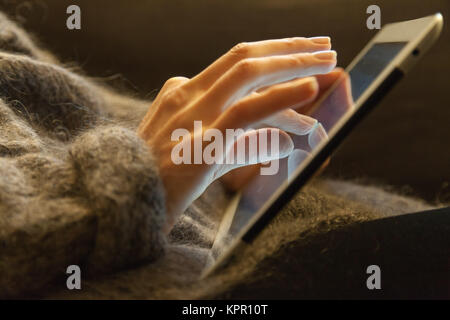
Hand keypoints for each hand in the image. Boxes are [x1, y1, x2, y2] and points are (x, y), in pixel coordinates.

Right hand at [137, 37, 336, 232]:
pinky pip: (245, 112)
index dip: (272, 52)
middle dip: (289, 47)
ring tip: (328, 66)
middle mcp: (186, 95)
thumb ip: (243, 144)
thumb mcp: (199, 152)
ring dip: (292, 64)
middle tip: (325, 46)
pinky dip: (280, 96)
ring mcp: (191, 116)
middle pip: (244, 57)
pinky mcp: (200, 143)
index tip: (300, 51)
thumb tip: (284, 142)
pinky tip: (309, 88)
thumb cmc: (159, 182)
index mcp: (181, 93)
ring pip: (248, 74)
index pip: (234, 63)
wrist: (124, 206)